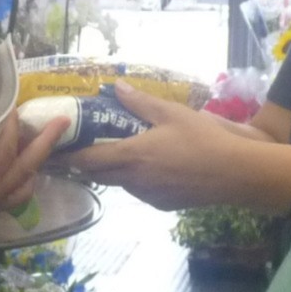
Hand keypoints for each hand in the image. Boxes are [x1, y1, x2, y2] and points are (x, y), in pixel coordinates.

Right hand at [0, 111, 67, 248]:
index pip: (6, 149)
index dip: (11, 124)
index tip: (11, 104)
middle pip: (27, 168)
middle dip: (46, 142)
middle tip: (63, 122)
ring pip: (24, 186)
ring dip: (35, 163)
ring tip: (41, 144)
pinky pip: (13, 197)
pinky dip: (22, 179)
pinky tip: (16, 167)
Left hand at [69, 82, 266, 209]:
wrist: (234, 174)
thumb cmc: (203, 139)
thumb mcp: (171, 113)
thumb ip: (139, 102)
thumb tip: (116, 86)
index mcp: (131, 156)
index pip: (87, 160)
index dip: (68, 156)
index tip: (57, 149)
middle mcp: (133, 180)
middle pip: (97, 175)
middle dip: (86, 163)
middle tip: (82, 148)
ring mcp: (147, 196)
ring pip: (119, 183)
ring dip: (112, 171)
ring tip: (119, 153)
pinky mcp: (161, 205)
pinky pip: (138, 191)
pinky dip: (135, 180)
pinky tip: (151, 167)